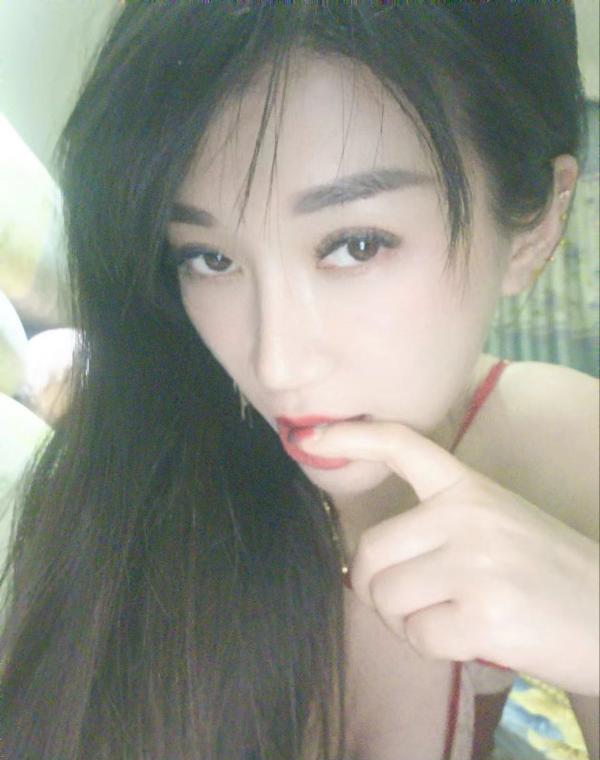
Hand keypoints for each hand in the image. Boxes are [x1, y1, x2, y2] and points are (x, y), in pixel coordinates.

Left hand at [300, 420, 599, 694]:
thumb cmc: (547, 574)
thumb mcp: (496, 524)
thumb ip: (439, 526)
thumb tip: (369, 562)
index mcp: (470, 488)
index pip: (401, 446)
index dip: (350, 438)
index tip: (309, 438)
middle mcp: (468, 515)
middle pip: (370, 553)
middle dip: (378, 588)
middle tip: (413, 604)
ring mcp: (475, 562)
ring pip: (387, 597)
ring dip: (407, 621)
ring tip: (451, 618)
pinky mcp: (483, 614)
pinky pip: (417, 637)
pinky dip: (434, 648)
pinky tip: (471, 638)